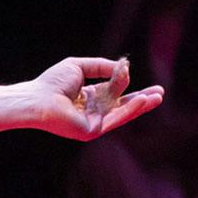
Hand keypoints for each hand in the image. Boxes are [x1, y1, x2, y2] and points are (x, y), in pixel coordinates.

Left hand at [33, 56, 163, 139]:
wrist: (37, 98)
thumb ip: (101, 66)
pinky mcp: (92, 131)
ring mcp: (92, 123)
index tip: (142, 80)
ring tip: (157, 98)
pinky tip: (142, 101)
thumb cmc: (52, 82)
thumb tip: (123, 68)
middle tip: (160, 93)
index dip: (129, 87)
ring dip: (140, 106)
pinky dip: (129, 110)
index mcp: (87, 97)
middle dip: (141, 100)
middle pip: (121, 106)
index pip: (113, 93)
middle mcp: (91, 111)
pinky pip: (114, 119)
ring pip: (120, 113)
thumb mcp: (79, 67)